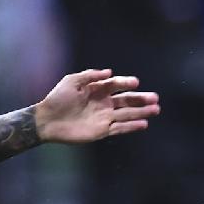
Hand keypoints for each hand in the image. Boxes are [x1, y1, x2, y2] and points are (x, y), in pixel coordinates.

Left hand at [35, 68, 159, 144]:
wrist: (47, 121)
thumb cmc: (57, 99)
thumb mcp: (72, 81)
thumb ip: (90, 75)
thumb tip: (109, 72)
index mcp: (97, 90)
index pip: (116, 85)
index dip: (126, 83)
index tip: (136, 83)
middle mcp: (103, 103)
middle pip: (126, 100)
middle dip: (141, 99)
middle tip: (155, 98)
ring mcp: (104, 117)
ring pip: (127, 114)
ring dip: (141, 112)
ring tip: (156, 110)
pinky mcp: (101, 131)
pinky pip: (120, 128)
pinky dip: (132, 126)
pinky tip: (143, 124)